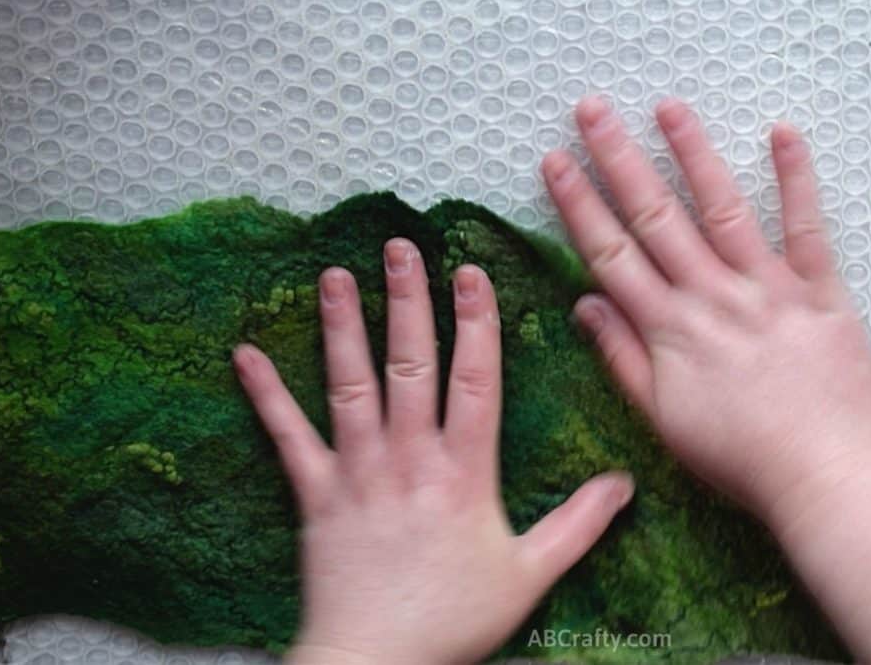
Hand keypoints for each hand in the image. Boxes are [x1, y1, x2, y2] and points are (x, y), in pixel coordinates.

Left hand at [233, 239, 633, 664]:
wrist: (376, 662)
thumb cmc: (454, 620)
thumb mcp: (530, 574)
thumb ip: (579, 524)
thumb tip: (625, 483)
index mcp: (464, 470)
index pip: (475, 379)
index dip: (475, 322)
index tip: (470, 272)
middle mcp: (409, 456)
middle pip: (410, 363)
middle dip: (408, 301)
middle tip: (399, 247)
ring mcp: (358, 470)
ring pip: (350, 384)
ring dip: (342, 327)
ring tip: (336, 275)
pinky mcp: (316, 493)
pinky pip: (286, 436)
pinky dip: (266, 395)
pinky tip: (245, 354)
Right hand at [541, 96, 870, 523]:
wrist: (825, 476)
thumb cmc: (737, 457)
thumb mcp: (661, 419)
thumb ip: (621, 357)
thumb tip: (585, 303)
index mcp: (669, 328)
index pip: (611, 252)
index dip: (579, 204)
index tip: (555, 160)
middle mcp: (712, 295)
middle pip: (656, 216)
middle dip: (619, 159)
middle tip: (593, 110)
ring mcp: (768, 288)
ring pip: (722, 209)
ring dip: (693, 154)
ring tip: (668, 107)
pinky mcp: (821, 291)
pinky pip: (807, 229)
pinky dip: (797, 181)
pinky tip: (782, 134)